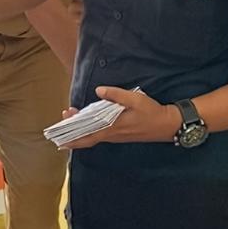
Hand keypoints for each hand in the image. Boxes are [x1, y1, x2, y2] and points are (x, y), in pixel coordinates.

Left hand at [60, 87, 181, 149]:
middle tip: (62, 121)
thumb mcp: (135, 99)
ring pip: (93, 137)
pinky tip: (86, 125)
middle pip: (87, 138)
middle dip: (72, 133)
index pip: (88, 134)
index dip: (73, 134)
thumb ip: (116, 94)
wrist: (166, 125)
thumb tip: (99, 90)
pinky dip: (89, 132)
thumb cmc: (151, 111)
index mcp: (113, 127)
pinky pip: (100, 135)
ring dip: (80, 131)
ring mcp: (116, 136)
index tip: (61, 132)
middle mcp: (112, 134)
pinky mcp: (119, 135)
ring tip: (71, 120)